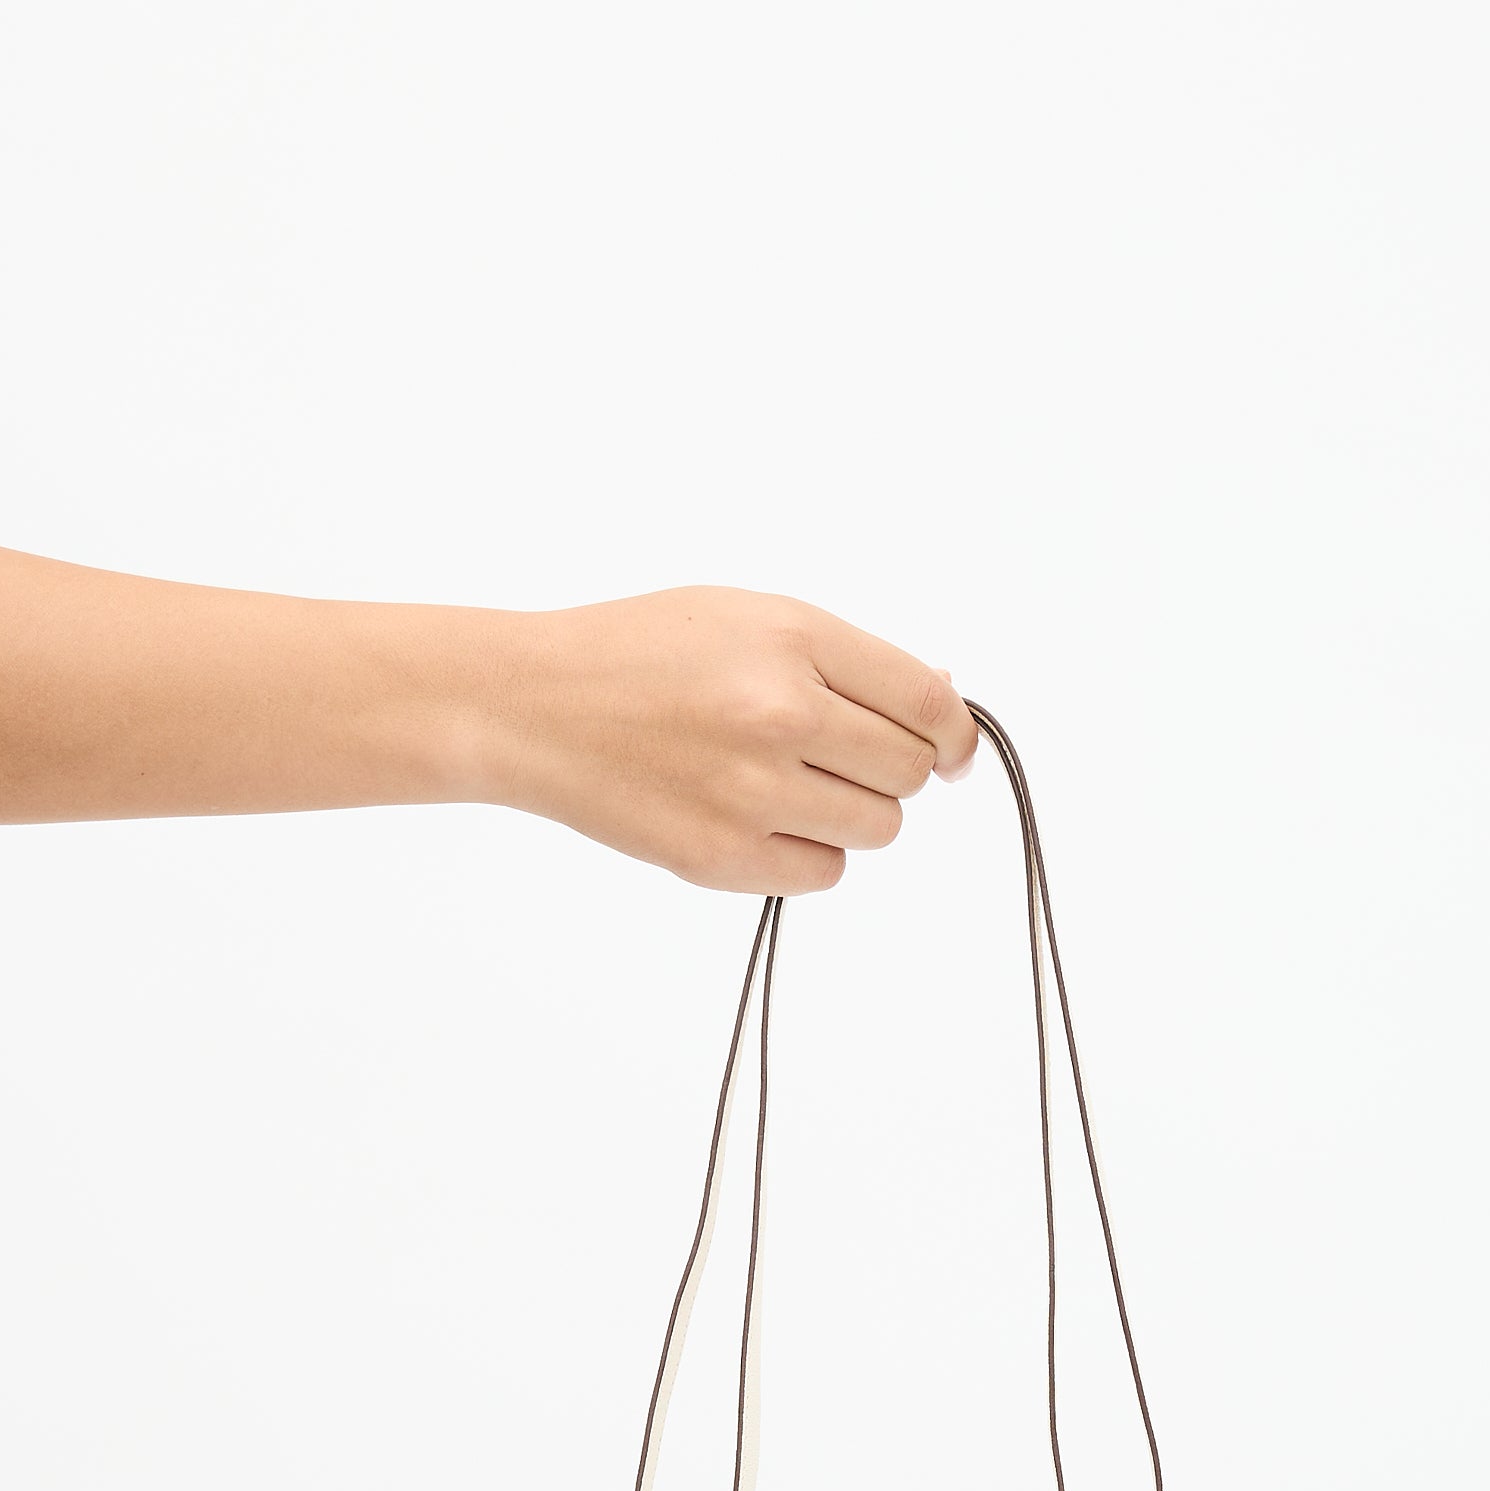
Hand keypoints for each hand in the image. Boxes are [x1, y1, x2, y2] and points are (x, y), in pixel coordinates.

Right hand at [477, 586, 978, 894]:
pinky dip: (809, 853)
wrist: (534, 706)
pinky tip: (761, 819)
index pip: (926, 702)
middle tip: (837, 757)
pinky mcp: (722, 856)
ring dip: (853, 813)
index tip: (952, 749)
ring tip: (792, 786)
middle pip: (909, 771)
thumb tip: (943, 700)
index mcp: (791, 640)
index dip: (954, 733)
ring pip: (877, 828)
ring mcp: (750, 791)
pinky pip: (824, 873)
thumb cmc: (640, 653)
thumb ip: (845, 659)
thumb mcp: (746, 617)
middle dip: (891, 768)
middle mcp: (778, 713)